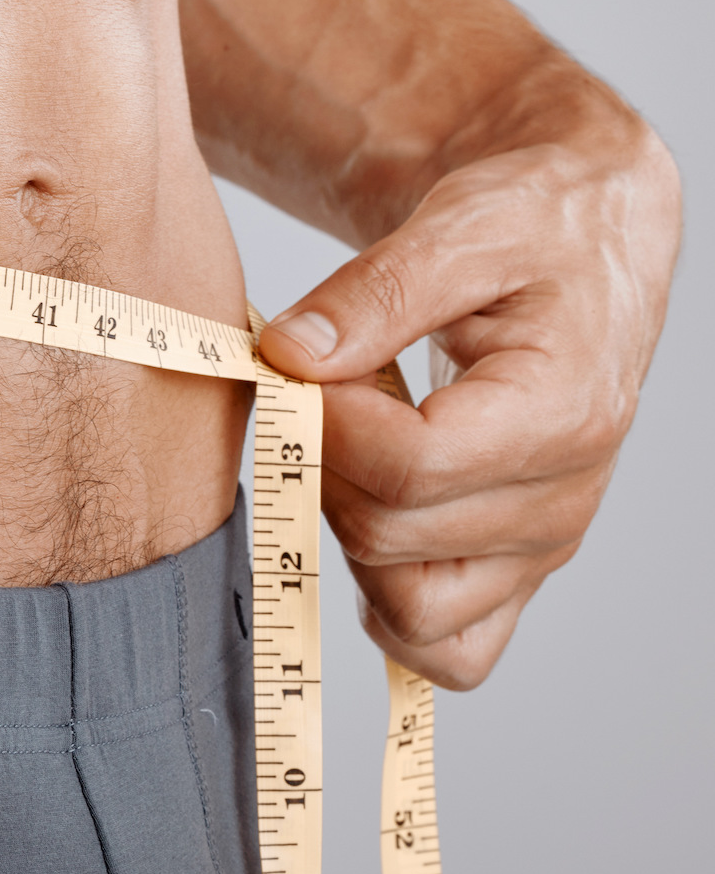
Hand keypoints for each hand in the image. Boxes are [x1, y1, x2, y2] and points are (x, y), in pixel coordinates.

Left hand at [256, 122, 679, 687]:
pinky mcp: (511, 569)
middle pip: (388, 537)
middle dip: (323, 463)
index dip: (326, 422)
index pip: (408, 467)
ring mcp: (538, 547)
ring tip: (354, 443)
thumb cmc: (533, 224)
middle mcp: (561, 500)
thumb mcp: (462, 223)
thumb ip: (374, 291)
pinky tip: (363, 511)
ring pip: (410, 615)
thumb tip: (288, 355)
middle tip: (326, 386)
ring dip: (344, 533)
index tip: (300, 360)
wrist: (585, 241)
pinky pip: (444, 649)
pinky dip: (385, 603)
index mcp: (562, 414)